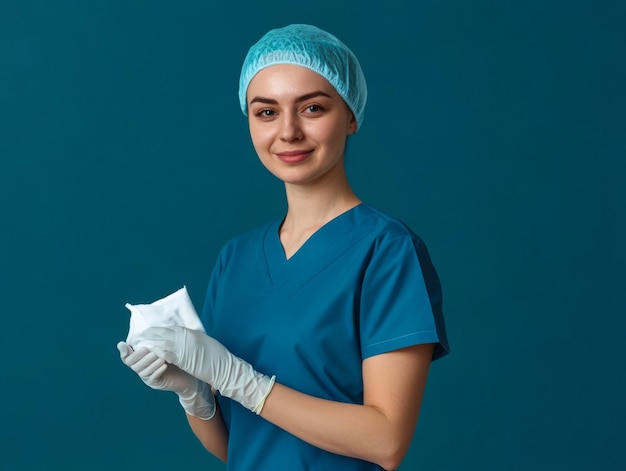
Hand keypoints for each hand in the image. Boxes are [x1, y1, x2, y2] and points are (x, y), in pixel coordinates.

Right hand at [117, 341, 214, 418]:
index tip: (123, 344)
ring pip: (143, 371)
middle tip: (147, 349)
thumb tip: (150, 328)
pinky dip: (158, 371)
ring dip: (150, 363)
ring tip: (159, 357)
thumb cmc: (175, 357)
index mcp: (140, 358)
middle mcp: (141, 368)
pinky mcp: (155, 383)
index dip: (123, 351)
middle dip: (139, 355)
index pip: (127, 356)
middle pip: (132, 363)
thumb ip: (156, 340)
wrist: (186, 373)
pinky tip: (164, 366)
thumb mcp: (165, 347)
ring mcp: (147, 377)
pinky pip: (153, 378)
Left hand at [142, 327, 274, 413]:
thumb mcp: (202, 340)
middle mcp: (186, 338)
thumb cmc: (215, 355)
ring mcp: (184, 348)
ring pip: (162, 343)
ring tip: (143, 345)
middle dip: (151, 335)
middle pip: (163, 334)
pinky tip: (152, 354)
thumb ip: (190, 337)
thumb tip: (180, 335)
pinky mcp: (183, 360)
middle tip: (141, 335)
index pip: (170, 328)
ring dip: (152, 344)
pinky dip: (158, 353)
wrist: (223, 367)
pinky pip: (167, 355)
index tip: (150, 330)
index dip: (158, 329)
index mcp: (191, 332)